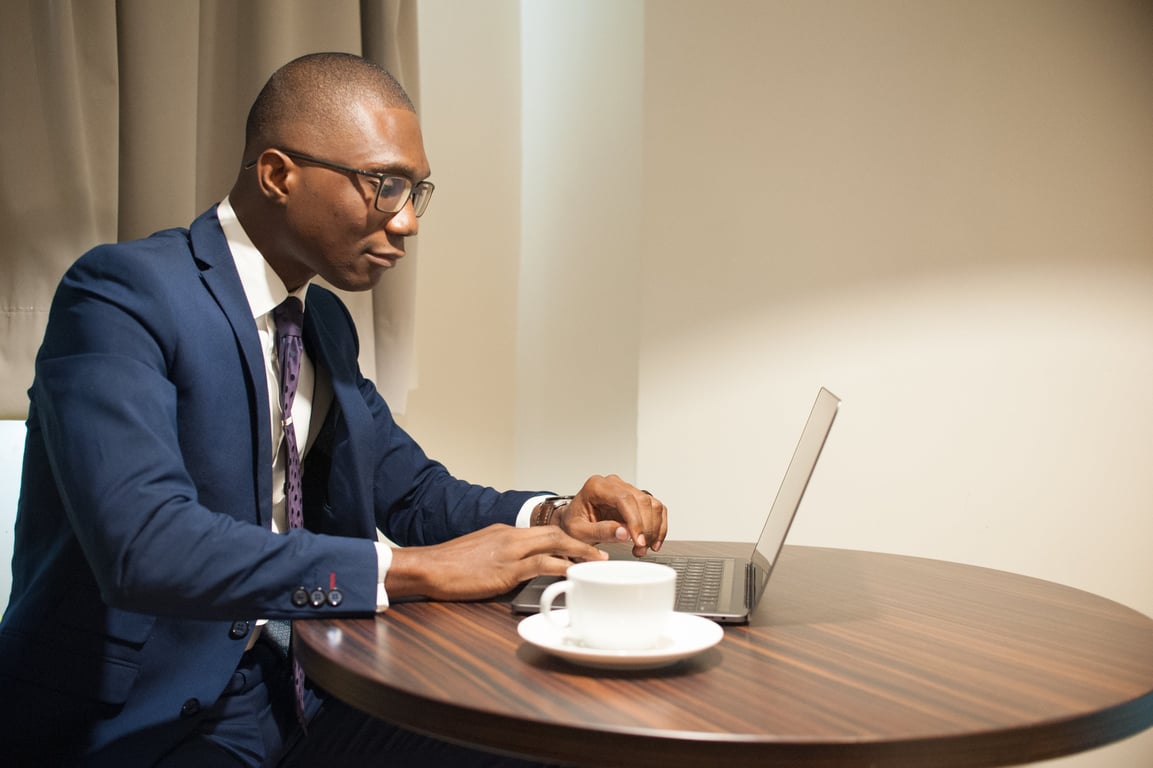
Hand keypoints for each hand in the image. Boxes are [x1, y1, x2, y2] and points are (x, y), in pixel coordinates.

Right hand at [385, 524, 606, 600]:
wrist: (428, 567)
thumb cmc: (450, 566)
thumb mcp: (481, 554)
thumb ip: (503, 558)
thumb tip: (521, 570)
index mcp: (507, 532)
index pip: (546, 531)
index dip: (571, 538)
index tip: (589, 546)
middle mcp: (512, 537)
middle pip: (557, 532)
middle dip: (585, 539)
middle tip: (607, 548)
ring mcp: (509, 552)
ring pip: (555, 544)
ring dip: (581, 552)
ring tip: (600, 562)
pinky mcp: (505, 570)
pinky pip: (540, 565)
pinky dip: (562, 568)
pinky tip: (574, 575)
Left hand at [554, 474, 667, 556]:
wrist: (571, 522)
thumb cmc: (572, 523)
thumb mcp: (579, 532)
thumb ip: (600, 531)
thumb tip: (624, 533)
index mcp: (596, 487)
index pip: (623, 499)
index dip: (635, 520)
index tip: (638, 540)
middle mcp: (613, 484)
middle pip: (641, 501)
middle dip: (646, 528)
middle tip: (640, 548)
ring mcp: (626, 489)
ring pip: (652, 504)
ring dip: (654, 529)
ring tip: (643, 548)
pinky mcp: (636, 499)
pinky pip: (655, 509)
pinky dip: (659, 526)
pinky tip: (653, 541)